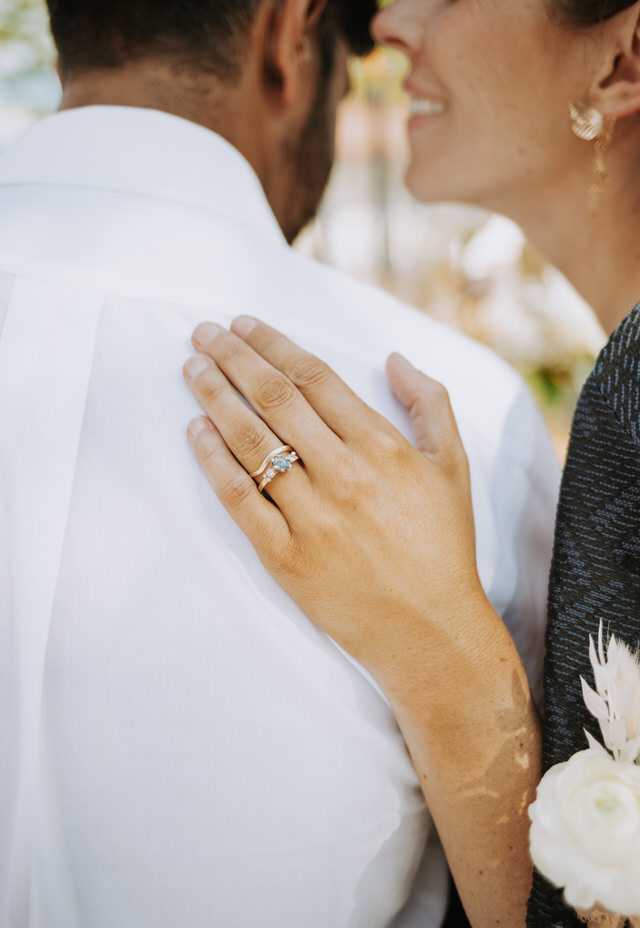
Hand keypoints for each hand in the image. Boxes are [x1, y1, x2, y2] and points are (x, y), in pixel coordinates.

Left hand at [183, 316, 484, 677]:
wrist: (429, 630)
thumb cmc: (443, 546)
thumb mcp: (452, 467)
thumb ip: (430, 404)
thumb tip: (394, 359)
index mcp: (382, 448)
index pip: (313, 378)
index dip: (273, 344)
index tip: (244, 325)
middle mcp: (343, 475)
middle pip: (274, 399)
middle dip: (233, 358)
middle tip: (204, 333)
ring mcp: (311, 516)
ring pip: (251, 441)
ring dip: (215, 397)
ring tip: (192, 370)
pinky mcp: (285, 555)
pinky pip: (239, 498)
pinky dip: (213, 460)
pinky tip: (195, 430)